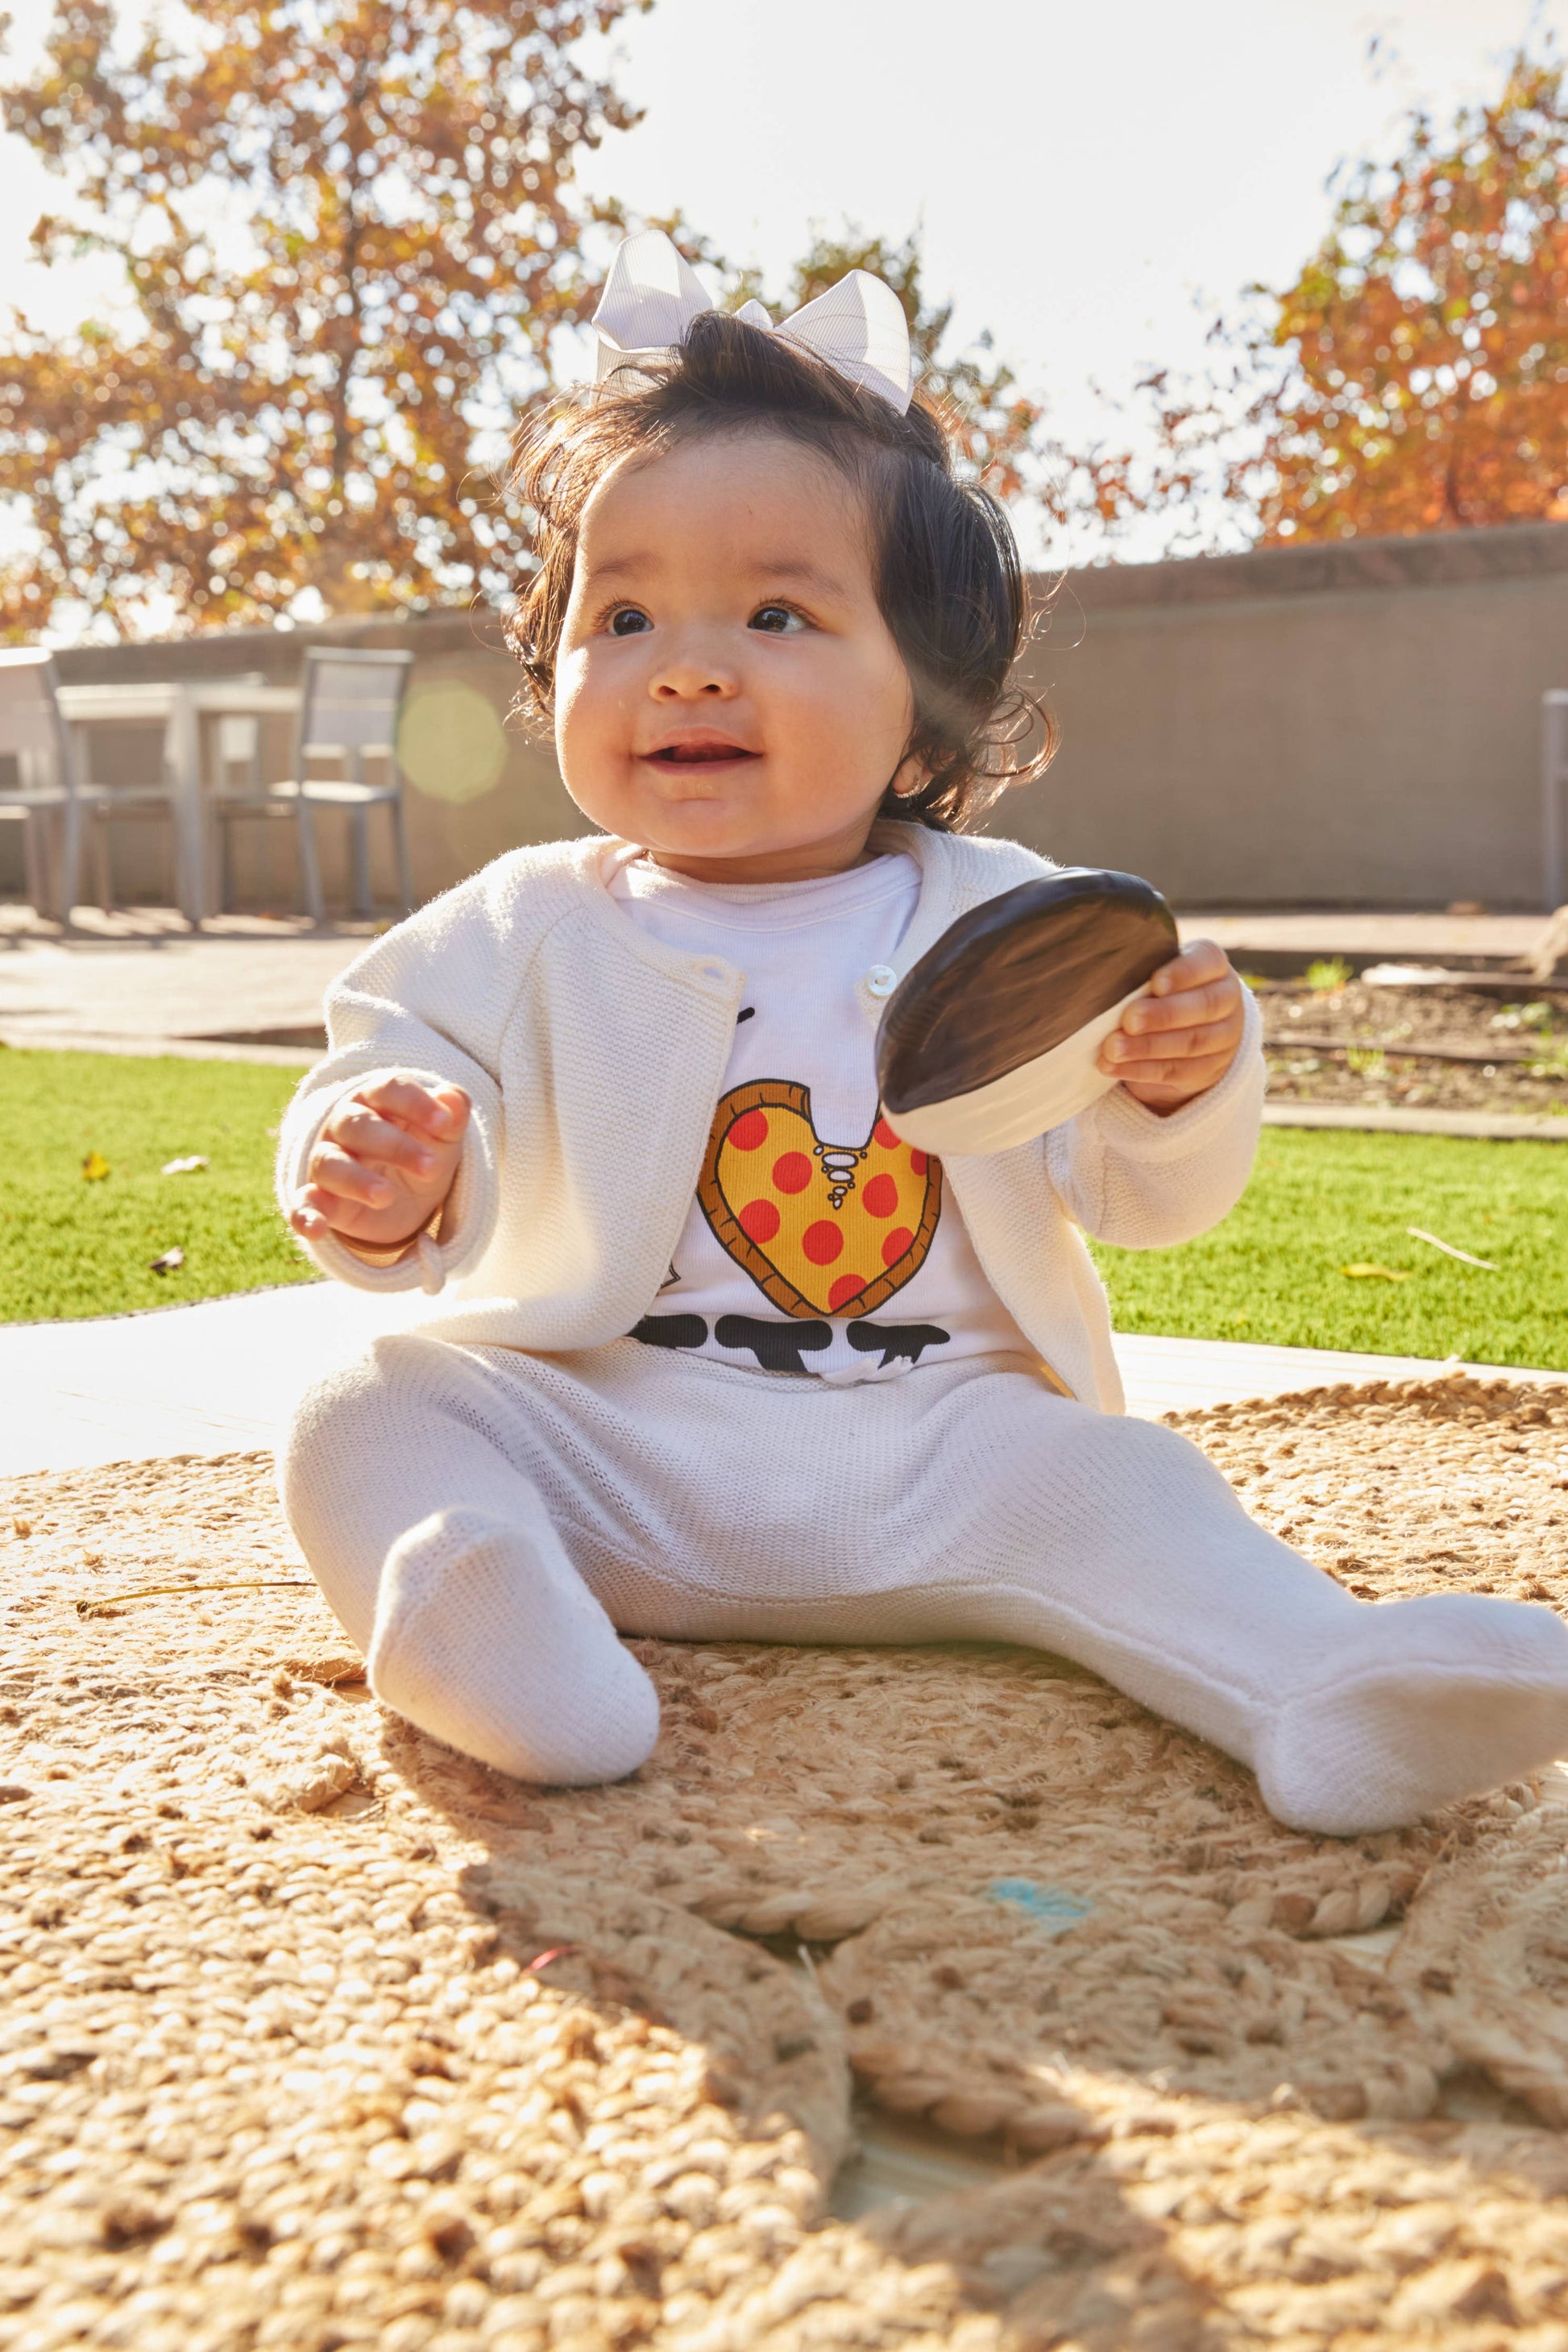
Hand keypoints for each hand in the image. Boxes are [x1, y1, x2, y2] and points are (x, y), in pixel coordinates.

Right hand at [289, 1075, 470, 1249]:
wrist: (404, 1197)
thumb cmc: (420, 1152)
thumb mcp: (442, 1139)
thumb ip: (451, 1117)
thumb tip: (453, 1098)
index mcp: (377, 1100)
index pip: (389, 1090)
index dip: (416, 1104)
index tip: (445, 1125)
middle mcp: (343, 1125)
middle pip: (358, 1125)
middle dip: (395, 1145)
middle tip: (431, 1167)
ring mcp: (327, 1162)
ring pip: (329, 1162)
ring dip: (356, 1179)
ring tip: (385, 1196)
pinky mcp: (319, 1199)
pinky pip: (303, 1204)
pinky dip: (305, 1216)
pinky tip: (315, 1228)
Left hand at [1098, 940, 1246, 1113]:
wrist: (1190, 1030)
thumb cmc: (1162, 991)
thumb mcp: (1159, 975)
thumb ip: (1142, 973)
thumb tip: (1102, 978)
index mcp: (1214, 967)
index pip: (1208, 962)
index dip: (1184, 973)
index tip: (1155, 983)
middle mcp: (1227, 1000)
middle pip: (1204, 1006)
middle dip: (1163, 1014)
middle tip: (1129, 1020)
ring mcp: (1223, 1038)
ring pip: (1190, 1043)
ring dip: (1147, 1047)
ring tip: (1112, 1048)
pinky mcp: (1208, 1069)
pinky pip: (1176, 1071)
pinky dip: (1141, 1070)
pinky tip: (1113, 1066)